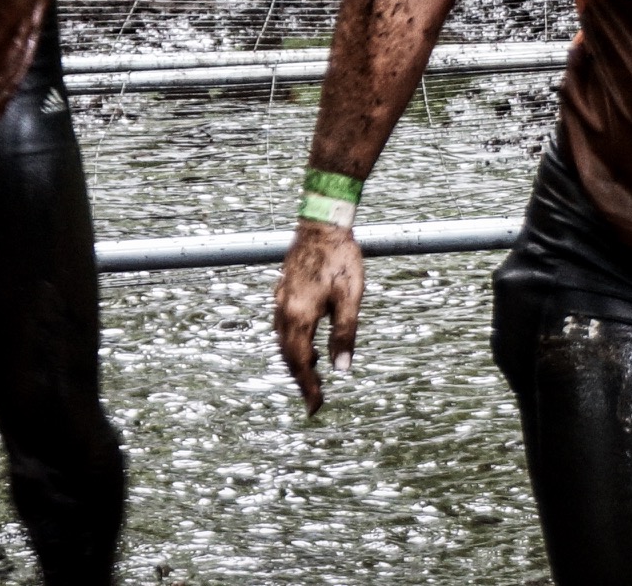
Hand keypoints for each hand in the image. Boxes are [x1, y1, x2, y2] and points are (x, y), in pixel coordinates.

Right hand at [272, 221, 364, 414]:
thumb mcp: (350, 298)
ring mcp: (280, 300)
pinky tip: (302, 344)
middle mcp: (284, 311)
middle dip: (300, 380)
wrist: (321, 224)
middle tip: (313, 400)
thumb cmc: (340, 259)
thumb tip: (341, 369)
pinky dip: (289, 344)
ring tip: (310, 378)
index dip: (309, 387)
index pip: (302, 363)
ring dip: (294, 363)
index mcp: (300, 316)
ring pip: (282, 342)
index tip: (316, 407)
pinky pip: (281, 327)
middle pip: (287, 356)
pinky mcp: (282, 291)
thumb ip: (345, 334)